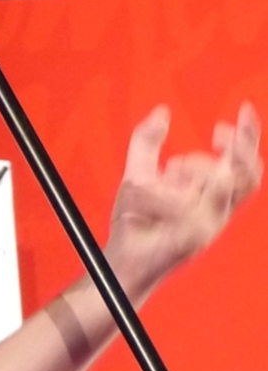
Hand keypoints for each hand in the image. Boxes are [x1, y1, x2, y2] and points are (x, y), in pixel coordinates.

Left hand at [105, 102, 262, 296]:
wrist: (122, 259)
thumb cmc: (135, 221)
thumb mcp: (138, 173)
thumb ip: (148, 142)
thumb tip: (162, 111)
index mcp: (210, 198)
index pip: (243, 166)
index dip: (249, 139)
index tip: (244, 112)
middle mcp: (216, 211)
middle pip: (245, 175)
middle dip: (241, 147)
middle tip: (224, 131)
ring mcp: (209, 225)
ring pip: (216, 180)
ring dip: (187, 168)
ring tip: (166, 172)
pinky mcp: (194, 238)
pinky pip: (183, 203)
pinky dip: (157, 193)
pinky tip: (142, 194)